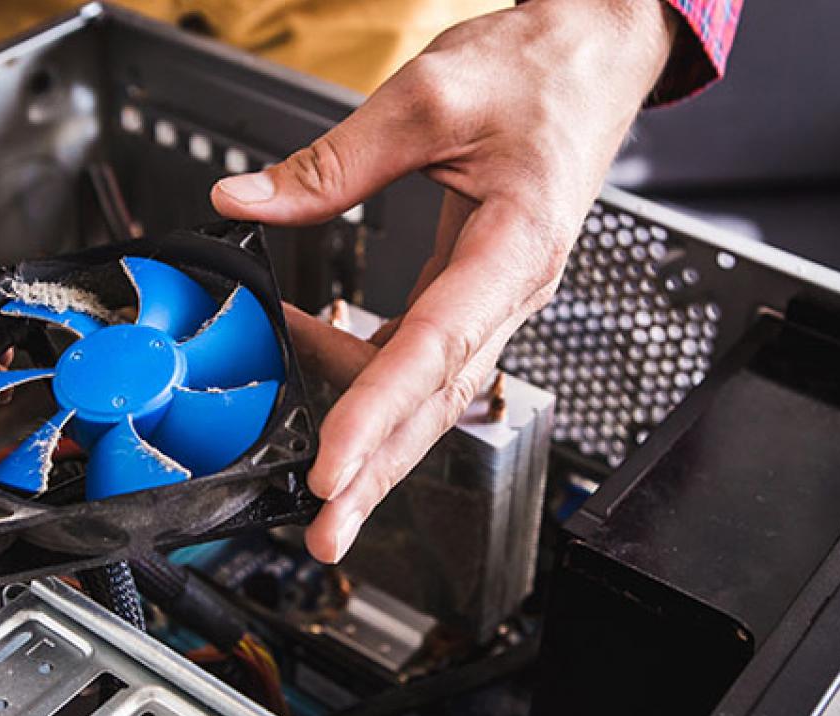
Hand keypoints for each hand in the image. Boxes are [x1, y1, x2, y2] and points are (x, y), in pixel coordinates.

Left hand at [212, 0, 675, 561]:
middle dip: (380, 473)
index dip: (378, 412)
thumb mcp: (428, 98)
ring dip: (378, 446)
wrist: (594, 58)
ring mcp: (499, 298)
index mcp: (515, 245)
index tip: (333, 468)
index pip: (436, 346)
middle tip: (326, 533)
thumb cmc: (536, 75)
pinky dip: (374, 381)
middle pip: (438, 402)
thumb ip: (332, 161)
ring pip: (433, 393)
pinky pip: (426, 356)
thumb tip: (245, 201)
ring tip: (319, 492)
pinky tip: (325, 388)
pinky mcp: (478, 292)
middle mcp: (512, 289)